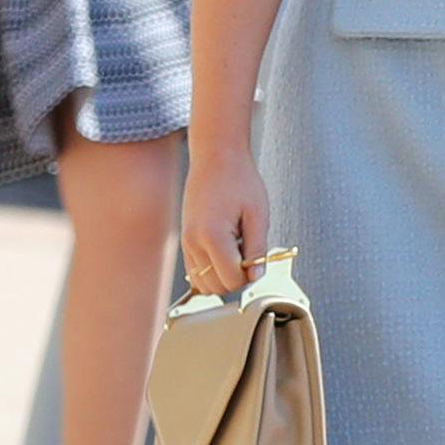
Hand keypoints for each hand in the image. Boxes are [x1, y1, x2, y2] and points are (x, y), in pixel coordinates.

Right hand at [181, 147, 272, 296]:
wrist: (216, 158)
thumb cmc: (239, 180)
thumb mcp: (258, 214)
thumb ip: (257, 249)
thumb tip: (257, 275)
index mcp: (212, 235)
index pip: (231, 279)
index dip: (250, 275)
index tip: (259, 258)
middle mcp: (193, 242)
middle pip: (215, 286)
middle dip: (237, 278)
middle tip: (250, 254)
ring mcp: (186, 242)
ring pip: (203, 283)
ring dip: (223, 275)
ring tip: (238, 250)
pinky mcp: (185, 240)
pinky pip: (195, 271)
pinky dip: (212, 269)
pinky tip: (227, 249)